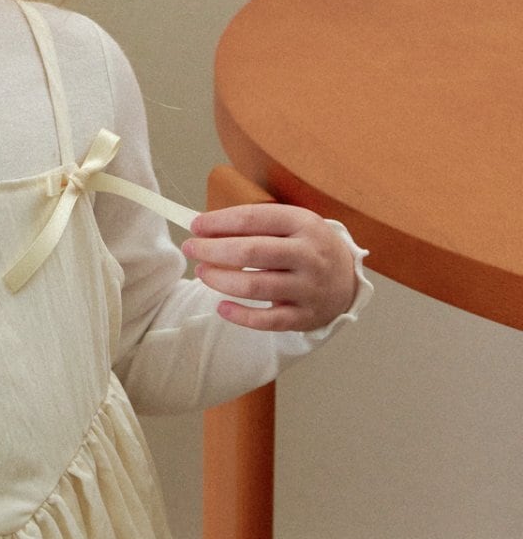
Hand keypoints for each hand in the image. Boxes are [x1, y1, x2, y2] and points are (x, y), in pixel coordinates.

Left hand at [180, 205, 358, 331]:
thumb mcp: (290, 225)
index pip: (253, 218)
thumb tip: (205, 227)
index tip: (195, 225)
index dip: (219, 221)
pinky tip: (221, 307)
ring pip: (255, 286)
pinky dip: (240, 315)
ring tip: (203, 273)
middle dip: (213, 249)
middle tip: (191, 248)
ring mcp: (308, 288)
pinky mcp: (304, 316)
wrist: (347, 280)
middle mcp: (308, 255)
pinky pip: (267, 320)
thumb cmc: (306, 247)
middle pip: (251, 252)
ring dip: (220, 279)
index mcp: (304, 224)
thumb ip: (254, 224)